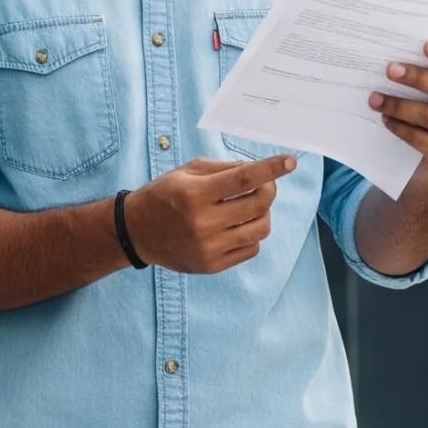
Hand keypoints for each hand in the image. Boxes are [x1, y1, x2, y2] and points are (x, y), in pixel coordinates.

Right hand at [124, 155, 297, 273]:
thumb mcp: (186, 172)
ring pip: (260, 229)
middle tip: (266, 184)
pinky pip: (251, 248)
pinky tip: (239, 225)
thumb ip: (224, 168)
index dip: (271, 169)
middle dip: (270, 189)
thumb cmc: (164, 195)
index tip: (290, 162)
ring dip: (264, 213)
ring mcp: (208, 247)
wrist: (137, 232)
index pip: (244, 179)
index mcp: (195, 194)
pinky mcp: (211, 265)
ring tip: (252, 206)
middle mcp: (202, 222)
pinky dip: (252, 234)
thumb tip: (260, 171)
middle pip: (258, 204)